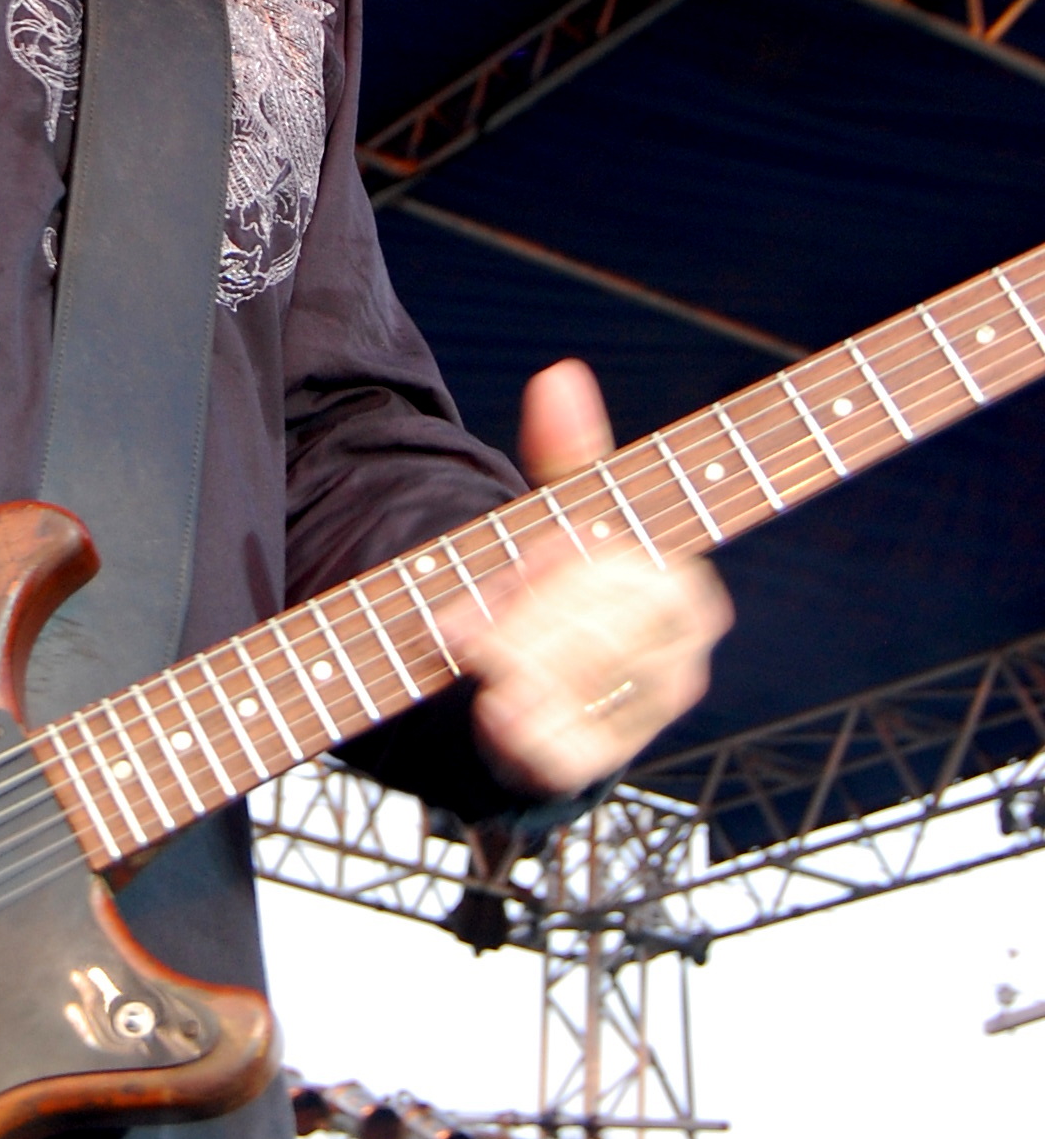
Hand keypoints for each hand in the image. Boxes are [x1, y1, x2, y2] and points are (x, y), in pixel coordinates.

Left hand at [443, 360, 729, 794]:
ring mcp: (646, 715)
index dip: (556, 563)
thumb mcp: (567, 513)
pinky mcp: (607, 760)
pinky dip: (524, 728)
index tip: (527, 546)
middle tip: (453, 615)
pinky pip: (569, 748)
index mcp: (684, 589)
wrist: (551, 685)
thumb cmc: (566, 585)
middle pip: (594, 630)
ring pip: (576, 684)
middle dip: (517, 615)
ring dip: (508, 661)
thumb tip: (560, 377)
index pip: (620, 572)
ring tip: (459, 644)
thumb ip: (569, 452)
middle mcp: (681, 656)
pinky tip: (493, 710)